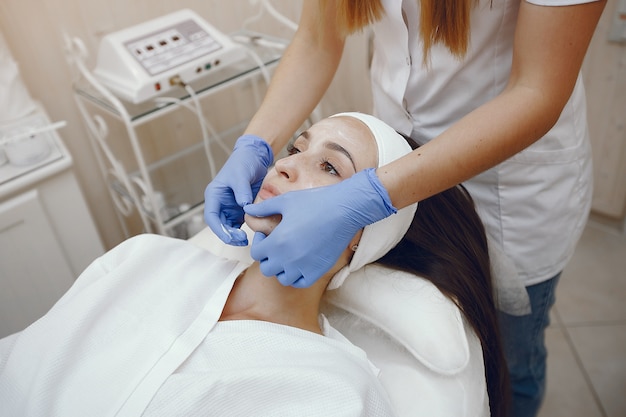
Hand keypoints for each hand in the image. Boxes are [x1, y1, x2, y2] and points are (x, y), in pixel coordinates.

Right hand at [204, 135, 272, 244]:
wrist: (254, 158)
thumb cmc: (243, 162)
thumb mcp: (241, 174)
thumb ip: (241, 190)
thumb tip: (244, 206)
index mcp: (214, 195)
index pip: (211, 216)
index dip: (219, 228)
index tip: (229, 236)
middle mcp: (220, 203)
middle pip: (220, 225)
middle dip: (228, 235)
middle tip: (242, 240)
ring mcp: (230, 207)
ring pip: (229, 227)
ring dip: (236, 236)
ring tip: (246, 240)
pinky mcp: (241, 210)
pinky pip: (240, 224)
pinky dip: (244, 230)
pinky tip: (253, 233)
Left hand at [243, 168, 395, 286]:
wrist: (344, 209)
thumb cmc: (314, 202)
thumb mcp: (285, 201)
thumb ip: (264, 208)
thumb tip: (247, 210)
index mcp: (277, 241)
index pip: (256, 253)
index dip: (258, 243)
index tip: (266, 234)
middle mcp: (288, 258)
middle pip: (267, 268)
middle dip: (268, 257)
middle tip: (276, 244)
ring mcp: (304, 267)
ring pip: (283, 278)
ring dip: (282, 268)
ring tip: (289, 254)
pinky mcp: (318, 270)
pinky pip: (300, 282)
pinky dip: (297, 276)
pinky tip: (300, 261)